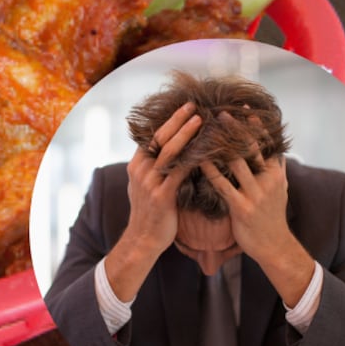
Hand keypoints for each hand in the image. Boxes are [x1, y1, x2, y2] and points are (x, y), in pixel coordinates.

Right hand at [123, 102, 202, 256]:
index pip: (152, 136)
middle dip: (177, 120)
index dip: (169, 121)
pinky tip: (208, 151)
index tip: (184, 107)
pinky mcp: (162, 196)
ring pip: (169, 152)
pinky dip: (194, 159)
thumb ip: (152, 167)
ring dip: (186, 134)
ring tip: (201, 120)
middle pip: (160, 138)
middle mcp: (140, 170)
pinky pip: (180, 172)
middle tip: (193, 106)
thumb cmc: (150, 212)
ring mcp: (150, 183)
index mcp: (136, 165)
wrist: (144, 239)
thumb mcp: (143, 185)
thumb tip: (165, 150)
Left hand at [199, 113, 312, 305]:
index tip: (245, 107)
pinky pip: (222, 185)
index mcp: (276, 173)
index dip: (256, 125)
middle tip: (220, 112)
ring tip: (206, 130)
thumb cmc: (272, 216)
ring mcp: (256, 194)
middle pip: (252, 148)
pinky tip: (198, 160)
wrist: (273, 246)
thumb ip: (277, 169)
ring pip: (236, 163)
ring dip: (220, 146)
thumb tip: (277, 149)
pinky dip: (210, 171)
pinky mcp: (242, 208)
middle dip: (236, 129)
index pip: (267, 143)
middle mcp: (268, 180)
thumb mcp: (280, 189)